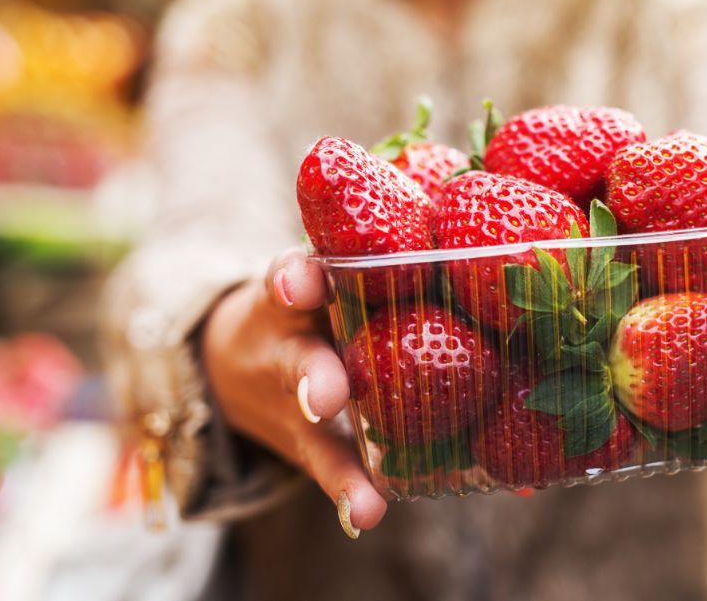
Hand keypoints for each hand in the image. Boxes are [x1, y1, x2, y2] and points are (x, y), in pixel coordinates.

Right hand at [202, 249, 387, 537]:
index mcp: (303, 290)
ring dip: (335, 456)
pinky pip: (325, 465)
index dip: (295, 278)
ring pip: (312, 422)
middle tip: (328, 396)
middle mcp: (293, 342)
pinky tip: (365, 515)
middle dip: (314, 378)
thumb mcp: (328, 266)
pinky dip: (346, 492)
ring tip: (360, 492)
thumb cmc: (315, 299)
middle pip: (300, 358)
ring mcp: (295, 395)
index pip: (290, 276)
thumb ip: (378, 244)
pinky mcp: (305, 440)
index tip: (299, 281)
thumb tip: (470, 190)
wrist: (236, 356)